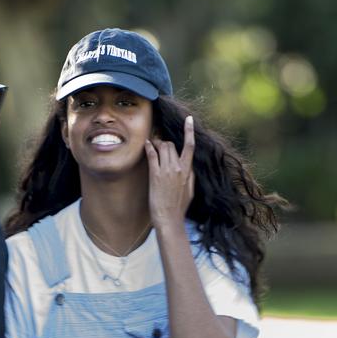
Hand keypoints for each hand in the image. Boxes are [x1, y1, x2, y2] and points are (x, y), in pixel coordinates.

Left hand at [146, 115, 195, 229]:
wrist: (169, 218)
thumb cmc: (179, 206)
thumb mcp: (190, 190)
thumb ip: (190, 176)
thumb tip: (188, 166)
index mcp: (188, 171)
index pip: (190, 146)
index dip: (189, 131)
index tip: (189, 119)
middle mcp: (178, 168)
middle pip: (172, 145)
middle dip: (165, 144)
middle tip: (159, 147)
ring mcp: (166, 171)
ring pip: (162, 147)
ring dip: (156, 144)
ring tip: (152, 146)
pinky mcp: (155, 175)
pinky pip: (152, 155)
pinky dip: (148, 147)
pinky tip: (146, 144)